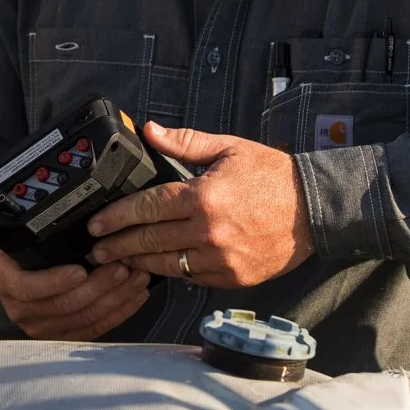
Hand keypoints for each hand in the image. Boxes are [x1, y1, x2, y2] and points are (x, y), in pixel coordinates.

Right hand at [0, 238, 151, 339]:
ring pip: (84, 318)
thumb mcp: (16, 235)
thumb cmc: (17, 251)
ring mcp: (42, 326)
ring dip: (115, 298)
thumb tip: (68, 215)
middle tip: (121, 267)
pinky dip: (118, 312)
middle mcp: (21, 309)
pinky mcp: (63, 335)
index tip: (80, 270)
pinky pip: (94, 329)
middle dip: (98, 286)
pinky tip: (135, 296)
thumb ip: (34, 232)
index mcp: (7, 281)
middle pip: (64, 305)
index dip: (56, 281)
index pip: (29, 288)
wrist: (12, 274)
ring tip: (135, 277)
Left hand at [86, 122, 312, 288]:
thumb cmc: (272, 176)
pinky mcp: (233, 278)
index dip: (117, 216)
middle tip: (95, 247)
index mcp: (204, 197)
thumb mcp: (228, 148)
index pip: (148, 207)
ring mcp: (222, 260)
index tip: (96, 223)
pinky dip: (172, 273)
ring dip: (138, 263)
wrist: (314, 209)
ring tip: (117, 261)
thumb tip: (149, 130)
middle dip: (117, 245)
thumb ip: (185, 143)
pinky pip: (193, 278)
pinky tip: (157, 267)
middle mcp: (209, 232)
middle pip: (150, 240)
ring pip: (167, 265)